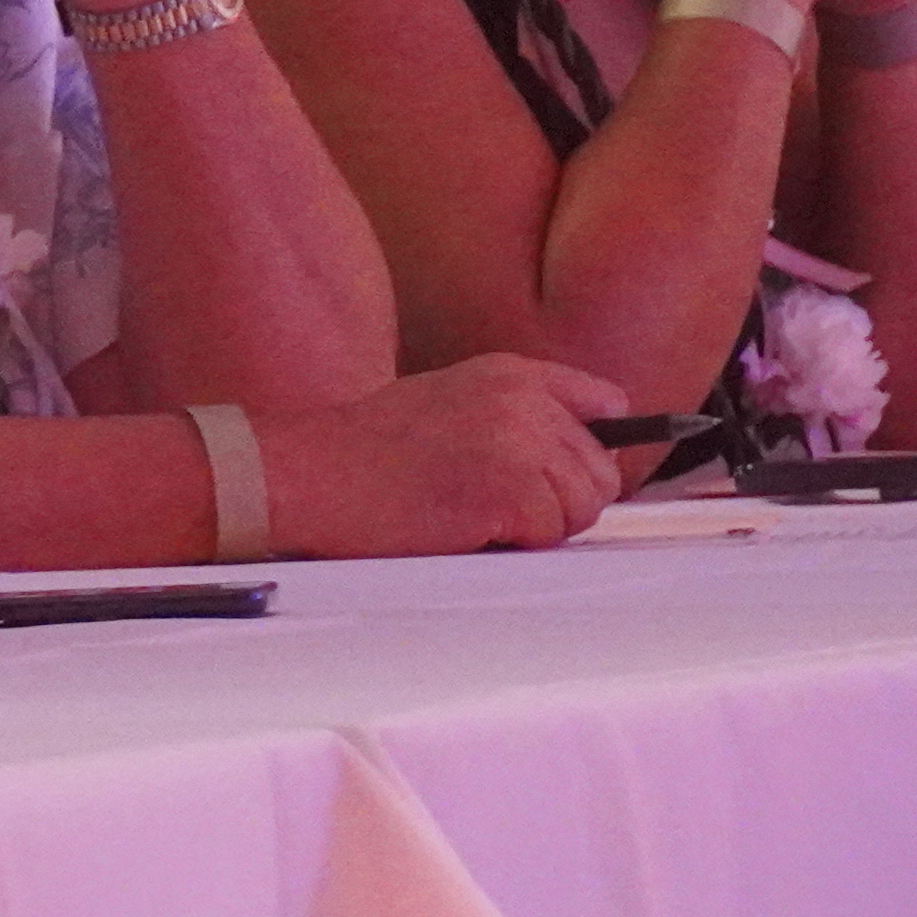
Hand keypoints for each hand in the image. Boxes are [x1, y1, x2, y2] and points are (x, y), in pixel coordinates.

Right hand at [255, 353, 623, 557]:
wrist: (312, 473)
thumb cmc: (367, 450)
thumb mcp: (449, 400)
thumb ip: (518, 412)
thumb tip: (592, 446)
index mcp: (510, 372)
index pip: (604, 402)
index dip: (590, 448)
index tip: (567, 471)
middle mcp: (524, 400)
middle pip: (601, 471)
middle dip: (562, 501)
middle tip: (501, 507)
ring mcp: (519, 444)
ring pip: (583, 507)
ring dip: (539, 526)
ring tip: (478, 513)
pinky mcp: (510, 491)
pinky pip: (550, 534)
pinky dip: (514, 544)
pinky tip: (466, 526)